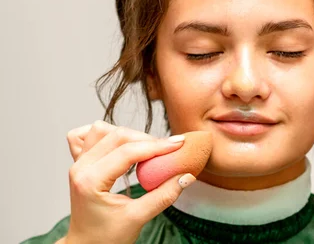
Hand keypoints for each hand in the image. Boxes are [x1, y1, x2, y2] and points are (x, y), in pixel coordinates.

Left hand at [64, 121, 196, 243]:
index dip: (156, 146)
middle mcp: (80, 168)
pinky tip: (121, 143)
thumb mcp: (137, 219)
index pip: (127, 152)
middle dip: (147, 139)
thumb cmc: (106, 238)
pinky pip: (88, 135)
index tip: (179, 144)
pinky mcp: (79, 162)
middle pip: (117, 135)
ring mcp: (77, 163)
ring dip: (128, 134)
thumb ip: (164, 196)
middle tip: (169, 148)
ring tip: (147, 148)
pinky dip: (106, 133)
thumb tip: (187, 176)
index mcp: (90, 181)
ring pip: (102, 129)